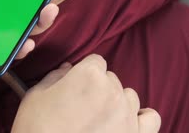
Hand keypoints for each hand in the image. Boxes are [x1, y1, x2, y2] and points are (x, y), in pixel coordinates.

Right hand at [12, 54, 160, 132]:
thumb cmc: (37, 128)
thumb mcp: (36, 95)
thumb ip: (56, 76)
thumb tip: (68, 68)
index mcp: (89, 75)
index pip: (95, 62)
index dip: (84, 73)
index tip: (76, 85)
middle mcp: (113, 91)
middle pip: (111, 79)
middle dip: (98, 88)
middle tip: (82, 106)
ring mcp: (127, 115)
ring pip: (129, 96)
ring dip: (117, 102)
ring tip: (99, 117)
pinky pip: (151, 118)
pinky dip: (141, 118)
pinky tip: (127, 123)